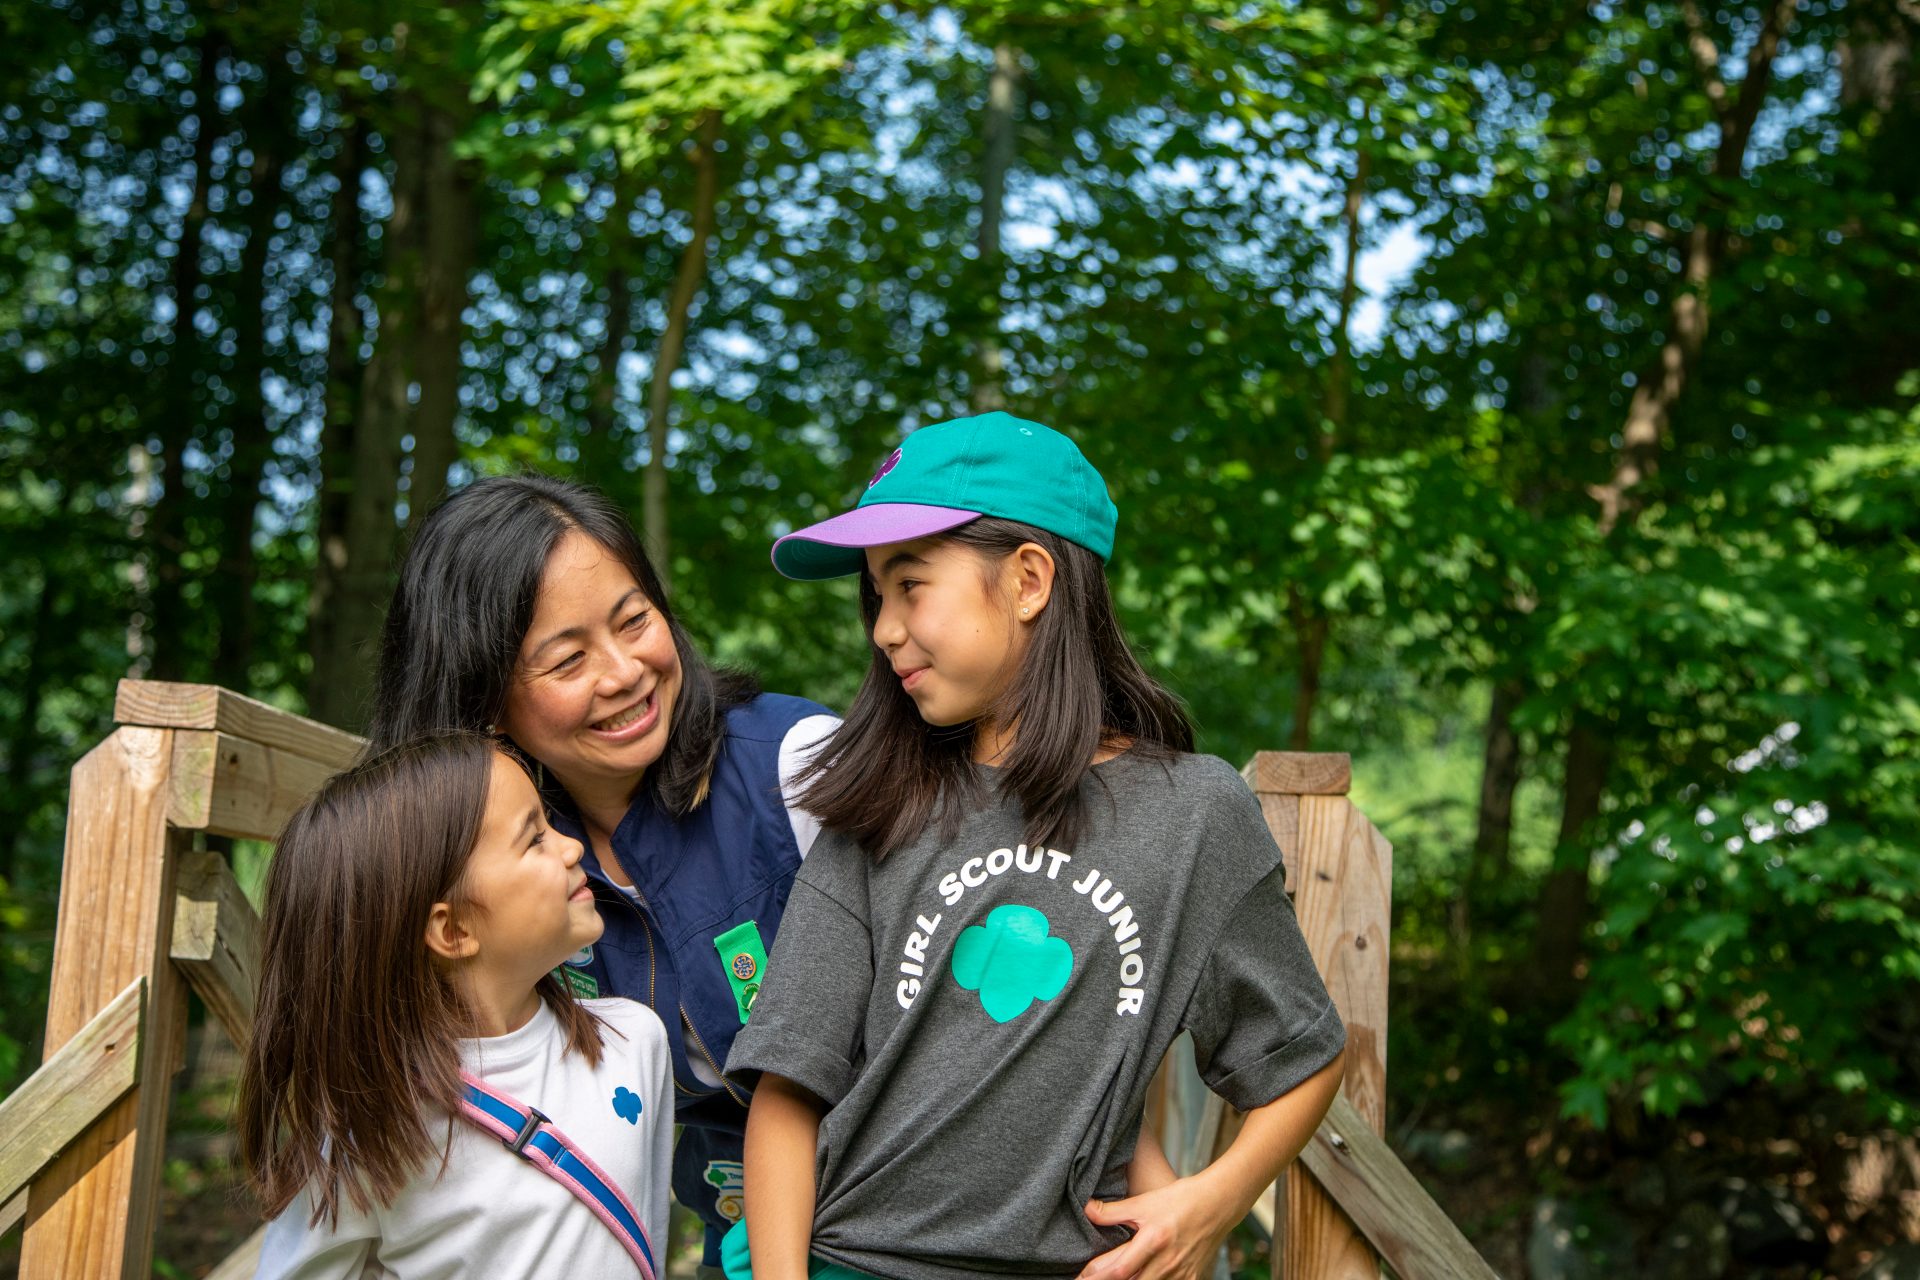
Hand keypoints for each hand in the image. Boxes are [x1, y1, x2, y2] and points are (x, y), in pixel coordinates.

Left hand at [1076, 1174, 1241, 1279]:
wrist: (1218, 1203)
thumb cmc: (1180, 1199)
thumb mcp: (1144, 1202)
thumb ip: (1114, 1211)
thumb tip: (1086, 1209)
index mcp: (1153, 1240)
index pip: (1118, 1269)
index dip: (1095, 1275)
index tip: (1080, 1277)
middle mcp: (1167, 1262)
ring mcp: (1180, 1274)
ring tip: (1111, 1279)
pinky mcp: (1191, 1279)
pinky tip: (1140, 1278)